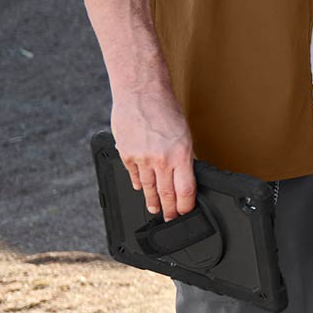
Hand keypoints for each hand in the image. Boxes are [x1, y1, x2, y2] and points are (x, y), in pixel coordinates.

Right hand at [111, 88, 194, 219]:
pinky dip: (138, 184)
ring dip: (152, 201)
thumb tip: (184, 175)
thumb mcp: (184, 133)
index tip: (186, 213)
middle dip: (169, 211)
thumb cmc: (165, 108)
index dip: (186, 206)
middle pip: (166, 194)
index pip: (185, 190)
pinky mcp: (127, 155)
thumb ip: (183, 156)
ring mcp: (142, 159)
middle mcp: (161, 160)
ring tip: (154, 209)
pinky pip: (133, 176)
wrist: (140, 92)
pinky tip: (140, 189)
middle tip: (170, 219)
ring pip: (148, 188)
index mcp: (181, 154)